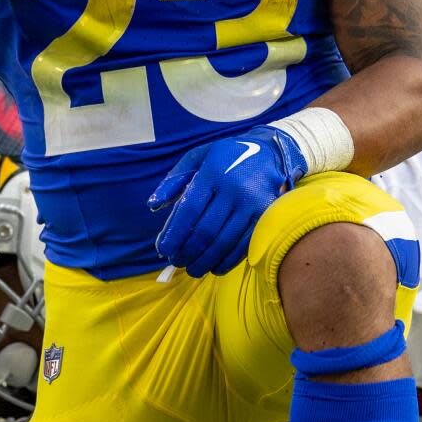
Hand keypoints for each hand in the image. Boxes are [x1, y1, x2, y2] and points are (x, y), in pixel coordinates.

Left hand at [148, 126, 307, 277]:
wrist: (269, 151)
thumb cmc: (225, 157)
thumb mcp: (197, 158)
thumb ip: (173, 181)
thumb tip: (152, 206)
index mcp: (213, 172)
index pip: (188, 209)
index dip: (174, 233)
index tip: (163, 249)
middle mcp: (234, 188)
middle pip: (206, 229)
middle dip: (188, 251)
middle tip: (177, 263)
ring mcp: (252, 202)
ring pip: (224, 241)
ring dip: (206, 260)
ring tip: (193, 269)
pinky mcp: (266, 214)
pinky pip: (244, 243)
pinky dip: (228, 260)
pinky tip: (215, 268)